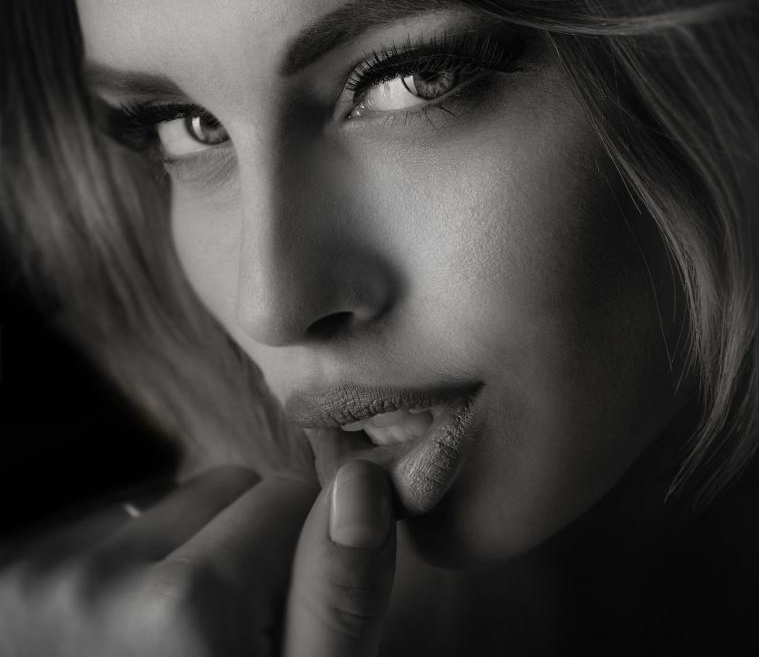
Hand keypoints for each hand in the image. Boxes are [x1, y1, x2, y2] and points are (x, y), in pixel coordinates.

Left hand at [0, 460, 395, 655]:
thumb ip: (340, 597)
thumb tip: (362, 480)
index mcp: (184, 604)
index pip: (290, 493)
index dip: (305, 556)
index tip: (279, 626)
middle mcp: (95, 576)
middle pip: (225, 486)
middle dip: (245, 547)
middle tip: (227, 639)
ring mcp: (37, 577)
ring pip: (170, 501)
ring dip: (186, 555)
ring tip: (173, 644)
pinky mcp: (10, 575)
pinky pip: (115, 524)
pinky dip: (134, 566)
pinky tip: (127, 636)